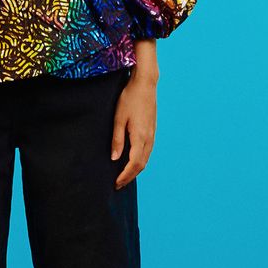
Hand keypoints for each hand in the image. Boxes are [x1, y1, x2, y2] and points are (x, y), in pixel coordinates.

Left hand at [110, 72, 155, 188]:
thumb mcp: (119, 118)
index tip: (116, 183)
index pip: (134, 164)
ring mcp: (152, 134)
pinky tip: (132, 160)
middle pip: (141, 164)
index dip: (125, 176)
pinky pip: (148, 151)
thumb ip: (117, 139)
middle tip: (118, 184)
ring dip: (135, 169)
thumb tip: (115, 158)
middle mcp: (149, 138)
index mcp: (140, 137)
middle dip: (130, 176)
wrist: (145, 84)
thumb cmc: (130, 98)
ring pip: (146, 158)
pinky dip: (140, 160)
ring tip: (124, 175)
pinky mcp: (152, 130)